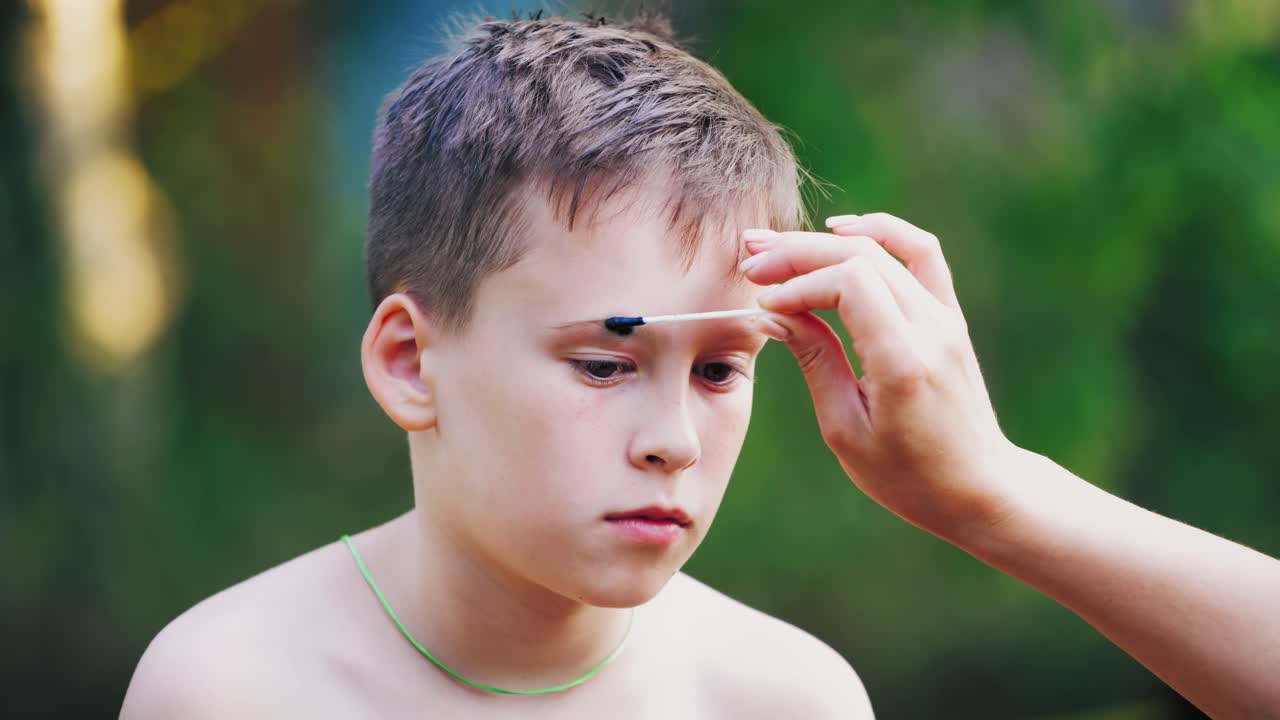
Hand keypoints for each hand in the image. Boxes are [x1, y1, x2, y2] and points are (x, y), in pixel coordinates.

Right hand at [741, 213, 1023, 541]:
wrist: (979, 487)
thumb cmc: (907, 475)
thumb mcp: (845, 429)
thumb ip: (816, 361)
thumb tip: (776, 314)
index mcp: (904, 361)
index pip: (849, 283)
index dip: (798, 284)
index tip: (763, 305)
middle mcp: (931, 328)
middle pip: (861, 256)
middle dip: (798, 254)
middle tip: (750, 263)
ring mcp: (946, 318)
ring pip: (884, 249)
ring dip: (826, 240)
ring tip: (777, 245)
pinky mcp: (949, 317)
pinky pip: (920, 254)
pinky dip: (881, 232)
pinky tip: (840, 229)